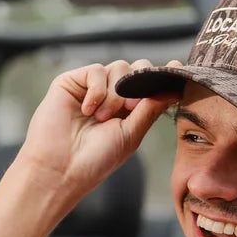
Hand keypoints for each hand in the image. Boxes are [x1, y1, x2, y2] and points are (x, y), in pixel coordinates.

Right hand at [18, 60, 178, 203]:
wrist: (60, 169)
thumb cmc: (96, 159)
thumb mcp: (132, 133)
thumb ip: (152, 108)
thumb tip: (174, 86)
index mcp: (128, 110)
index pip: (149, 84)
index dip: (162, 76)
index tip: (177, 69)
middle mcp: (111, 96)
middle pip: (136, 69)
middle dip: (139, 84)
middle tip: (131, 108)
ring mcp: (91, 88)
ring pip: (119, 68)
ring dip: (115, 94)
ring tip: (102, 118)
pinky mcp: (71, 82)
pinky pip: (96, 70)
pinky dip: (97, 90)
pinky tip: (88, 110)